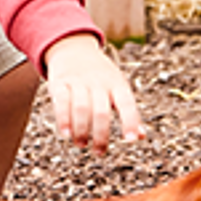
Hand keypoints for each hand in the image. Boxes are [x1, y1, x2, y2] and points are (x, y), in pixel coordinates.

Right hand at [43, 34, 142, 153]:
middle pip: (101, 111)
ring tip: (81, 145)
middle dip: (101, 135)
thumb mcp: (118, 87)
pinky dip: (63, 119)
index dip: (131, 121)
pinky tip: (66, 134)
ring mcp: (78, 81)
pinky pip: (61, 101)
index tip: (131, 140)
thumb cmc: (101, 76)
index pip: (127, 103)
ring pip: (81, 108)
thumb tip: (141, 135)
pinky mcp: (60, 82)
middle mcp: (99, 82)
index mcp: (117, 84)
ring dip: (81, 130)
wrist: (73, 48)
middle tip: (99, 152)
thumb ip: (128, 111)